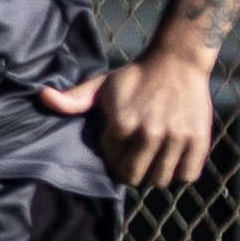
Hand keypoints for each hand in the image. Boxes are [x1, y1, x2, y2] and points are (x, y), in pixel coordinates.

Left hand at [60, 48, 213, 186]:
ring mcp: (176, 138)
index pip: (112, 163)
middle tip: (135, 159)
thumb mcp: (102, 86)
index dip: (114, 158)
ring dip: (155, 174)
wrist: (177, 59)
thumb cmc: (135, 76)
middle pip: (134, 178)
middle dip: (132, 172)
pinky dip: (180, 173)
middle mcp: (149, 133)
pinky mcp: (198, 140)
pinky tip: (173, 159)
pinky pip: (187, 175)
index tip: (120, 148)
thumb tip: (42, 97)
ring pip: (160, 180)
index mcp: (122, 123)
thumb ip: (73, 98)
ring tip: (154, 159)